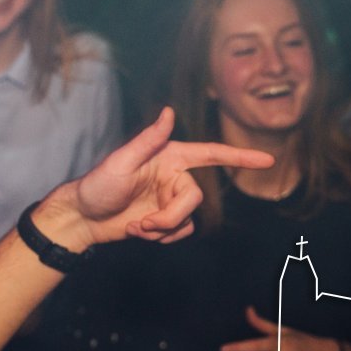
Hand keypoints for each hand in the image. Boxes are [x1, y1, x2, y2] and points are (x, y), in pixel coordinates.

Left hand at [51, 108, 273, 250]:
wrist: (83, 218)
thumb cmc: (97, 185)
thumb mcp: (121, 161)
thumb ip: (149, 139)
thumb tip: (168, 112)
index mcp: (169, 157)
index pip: (211, 155)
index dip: (240, 157)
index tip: (267, 159)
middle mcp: (174, 176)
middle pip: (194, 199)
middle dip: (169, 218)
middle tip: (143, 224)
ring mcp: (170, 199)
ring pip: (187, 220)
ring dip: (161, 230)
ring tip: (135, 227)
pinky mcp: (166, 220)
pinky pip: (180, 232)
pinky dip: (162, 238)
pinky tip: (139, 231)